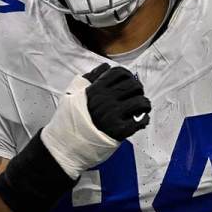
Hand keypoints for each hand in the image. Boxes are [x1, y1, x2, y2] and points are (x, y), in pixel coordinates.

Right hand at [40, 63, 150, 178]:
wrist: (67, 144)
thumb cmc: (71, 119)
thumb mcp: (74, 94)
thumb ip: (89, 78)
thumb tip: (105, 67)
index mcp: (95, 89)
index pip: (119, 73)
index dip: (127, 75)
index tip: (129, 81)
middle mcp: (105, 100)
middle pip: (133, 85)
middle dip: (138, 88)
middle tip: (137, 94)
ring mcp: (113, 114)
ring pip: (140, 101)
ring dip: (144, 103)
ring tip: (141, 107)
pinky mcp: (120, 130)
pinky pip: (140, 120)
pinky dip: (144, 119)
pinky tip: (140, 120)